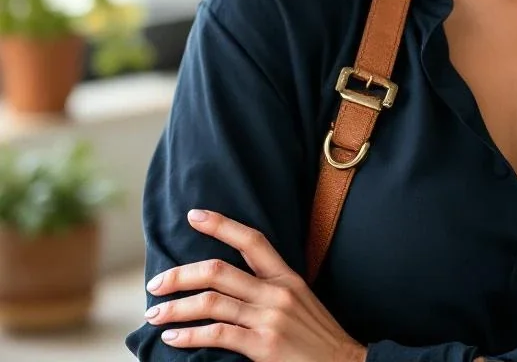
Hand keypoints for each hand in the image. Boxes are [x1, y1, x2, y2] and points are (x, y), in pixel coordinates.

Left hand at [144, 208, 366, 361]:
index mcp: (287, 276)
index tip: (194, 215)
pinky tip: (173, 337)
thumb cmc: (317, 338)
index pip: (252, 240)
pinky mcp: (263, 345)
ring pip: (212, 302)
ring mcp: (269, 318)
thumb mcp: (300, 302)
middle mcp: (276, 292)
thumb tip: (231, 287)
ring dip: (176, 307)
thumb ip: (270, 290)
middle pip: (219, 271)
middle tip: (156, 283)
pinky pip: (218, 334)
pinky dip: (190, 335)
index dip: (221, 224)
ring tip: (154, 313)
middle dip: (181, 275)